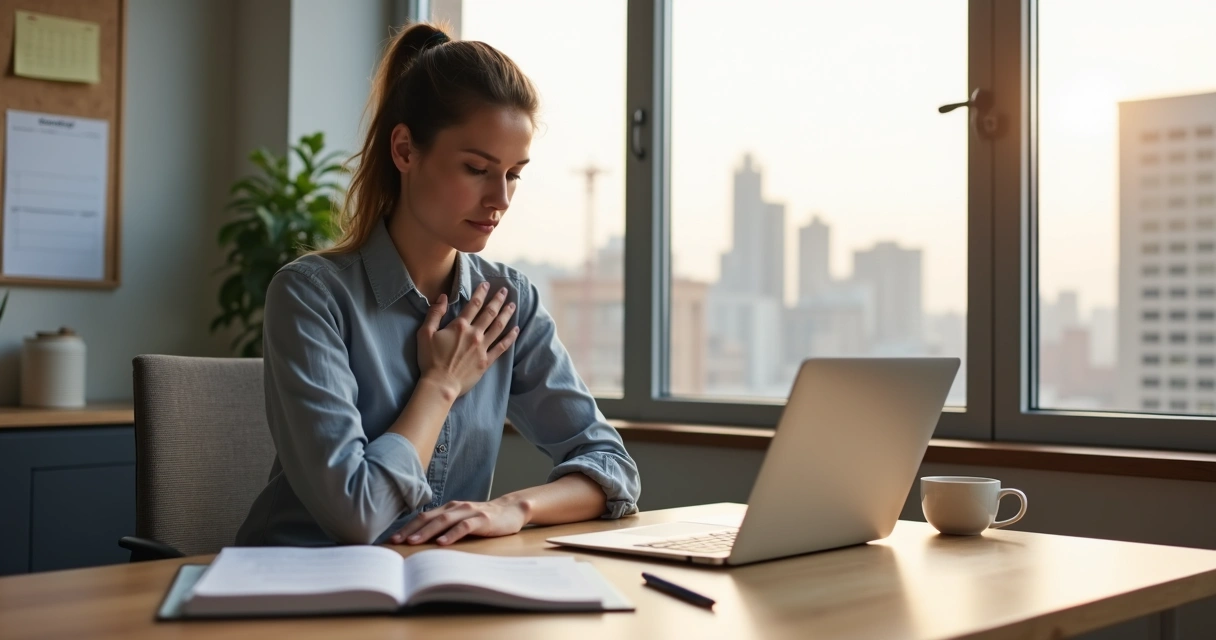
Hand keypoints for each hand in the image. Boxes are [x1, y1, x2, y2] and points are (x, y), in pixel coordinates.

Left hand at [389, 498, 531, 545]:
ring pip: (443, 521)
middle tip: (395, 542)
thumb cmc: (484, 519)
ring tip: (413, 542)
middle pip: (428, 518)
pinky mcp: (483, 520)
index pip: (422, 517)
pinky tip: (442, 543)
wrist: (512, 510)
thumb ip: (445, 527)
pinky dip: (452, 534)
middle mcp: (456, 507)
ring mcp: (469, 512)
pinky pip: (464, 526)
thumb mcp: (462, 520)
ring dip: (426, 532)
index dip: (406, 527)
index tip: (391, 540)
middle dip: (410, 530)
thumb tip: (421, 542)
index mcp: (448, 508)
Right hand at [417, 282, 518, 397]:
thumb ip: (434, 314)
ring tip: (513, 305)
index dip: (481, 293)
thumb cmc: (430, 360)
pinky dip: (510, 337)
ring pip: (499, 327)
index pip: (474, 305)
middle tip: (505, 291)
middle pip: (490, 313)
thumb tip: (442, 297)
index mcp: (460, 326)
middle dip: (498, 300)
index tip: (487, 284)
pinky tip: (516, 330)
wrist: (440, 384)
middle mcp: (474, 334)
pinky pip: (502, 347)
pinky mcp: (486, 361)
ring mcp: (482, 348)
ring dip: (507, 314)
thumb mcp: (425, 333)